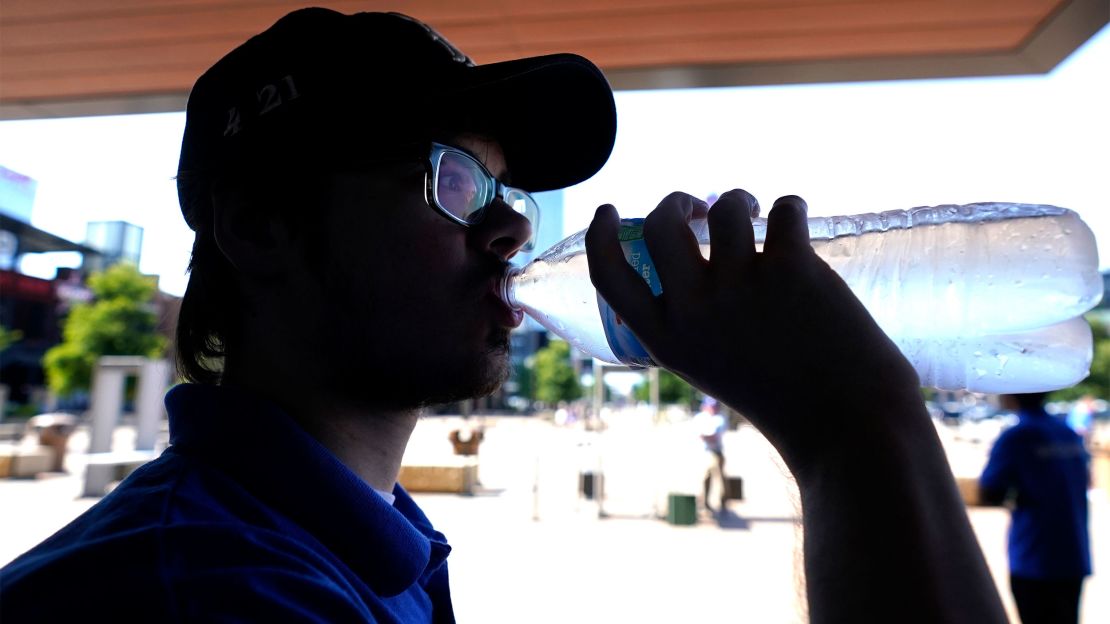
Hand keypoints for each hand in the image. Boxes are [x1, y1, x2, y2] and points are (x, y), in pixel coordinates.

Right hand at [585, 189, 920, 466]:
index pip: (609, 276)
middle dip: (677, 201)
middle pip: (661, 224)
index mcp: (667, 340)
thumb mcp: (714, 367)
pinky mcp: (791, 267)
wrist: (849, 426)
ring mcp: (740, 285)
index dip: (601, 235)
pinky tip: (797, 219)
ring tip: (757, 214)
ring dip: (740, 200)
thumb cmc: (787, 402)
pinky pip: (784, 209)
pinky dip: (791, 207)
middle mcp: (694, 309)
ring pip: (725, 206)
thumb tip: (703, 263)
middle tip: (699, 207)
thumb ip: (698, 324)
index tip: (609, 211)